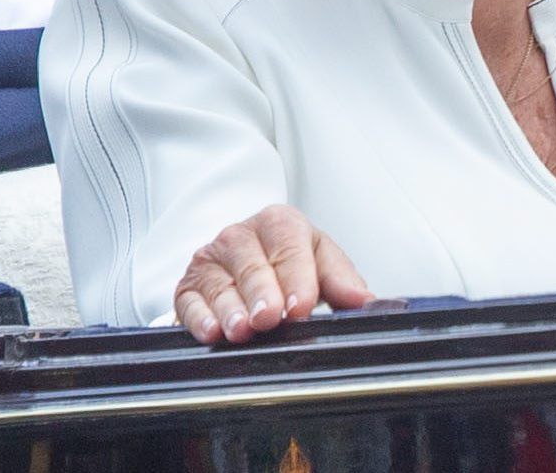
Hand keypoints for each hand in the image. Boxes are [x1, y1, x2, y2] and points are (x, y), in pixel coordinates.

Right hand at [174, 204, 373, 343]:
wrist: (246, 259)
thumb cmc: (290, 261)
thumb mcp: (321, 262)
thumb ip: (343, 281)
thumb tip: (367, 302)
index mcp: (280, 223)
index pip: (290, 247)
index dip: (297, 278)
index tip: (302, 306)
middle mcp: (241, 236)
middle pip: (252, 265)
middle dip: (262, 293)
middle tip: (270, 317)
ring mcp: (211, 260)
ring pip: (219, 284)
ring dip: (231, 309)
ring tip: (242, 330)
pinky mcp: (188, 286)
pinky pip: (189, 301)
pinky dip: (199, 318)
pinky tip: (212, 332)